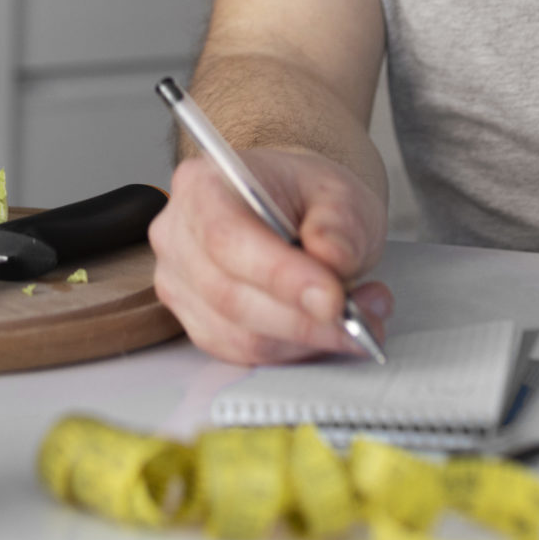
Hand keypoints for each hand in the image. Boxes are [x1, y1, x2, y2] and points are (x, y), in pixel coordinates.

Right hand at [148, 147, 392, 364]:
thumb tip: (331, 258)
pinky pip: (245, 354)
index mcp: (203, 184)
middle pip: (229, 294)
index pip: (227, 237)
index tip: (331, 298)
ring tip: (358, 316)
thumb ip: (339, 223)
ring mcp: (181, 285)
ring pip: (239, 334)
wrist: (291, 211)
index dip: (279, 275)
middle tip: (359, 318)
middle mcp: (179, 236)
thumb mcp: (338, 192)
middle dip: (303, 318)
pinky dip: (294, 350)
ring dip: (306, 338)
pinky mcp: (199, 324)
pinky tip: (328, 329)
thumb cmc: (304, 196)